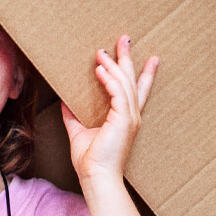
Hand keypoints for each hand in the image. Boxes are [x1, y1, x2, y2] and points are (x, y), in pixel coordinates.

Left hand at [61, 35, 158, 182]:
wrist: (96, 177)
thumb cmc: (91, 161)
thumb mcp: (79, 132)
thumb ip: (73, 116)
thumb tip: (64, 100)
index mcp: (125, 119)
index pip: (137, 91)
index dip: (144, 74)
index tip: (151, 58)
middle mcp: (131, 116)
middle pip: (132, 80)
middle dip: (128, 58)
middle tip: (126, 38)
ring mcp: (129, 118)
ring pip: (124, 83)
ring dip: (114, 64)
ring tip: (103, 51)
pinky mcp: (123, 120)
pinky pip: (117, 93)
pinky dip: (109, 79)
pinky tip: (99, 70)